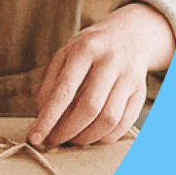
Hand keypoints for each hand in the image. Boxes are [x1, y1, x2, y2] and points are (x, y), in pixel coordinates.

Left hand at [27, 2, 174, 147]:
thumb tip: (42, 117)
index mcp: (85, 49)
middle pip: (90, 108)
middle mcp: (110, 62)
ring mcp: (129, 77)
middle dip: (68, 132)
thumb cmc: (90, 49)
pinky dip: (106, 137)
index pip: (64, 91)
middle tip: (54, 141)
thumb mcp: (65, 55)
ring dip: (87, 137)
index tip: (34, 137)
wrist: (130, 34)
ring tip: (72, 139)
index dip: (48, 118)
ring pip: (109, 119)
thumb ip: (51, 84)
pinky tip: (93, 135)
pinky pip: (124, 123)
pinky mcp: (141, 91)